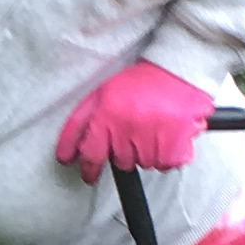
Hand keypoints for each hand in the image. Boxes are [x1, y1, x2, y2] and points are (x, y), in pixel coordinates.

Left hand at [56, 63, 215, 181]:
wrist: (178, 69)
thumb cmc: (139, 82)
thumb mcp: (102, 94)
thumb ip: (80, 123)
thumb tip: (66, 154)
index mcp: (108, 113)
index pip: (91, 154)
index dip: (89, 169)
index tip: (89, 176)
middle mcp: (128, 127)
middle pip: (121, 161)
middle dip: (125, 150)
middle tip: (135, 130)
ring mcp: (153, 137)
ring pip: (144, 164)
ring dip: (148, 151)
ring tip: (154, 128)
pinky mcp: (176, 144)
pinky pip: (167, 164)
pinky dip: (169, 154)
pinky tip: (169, 134)